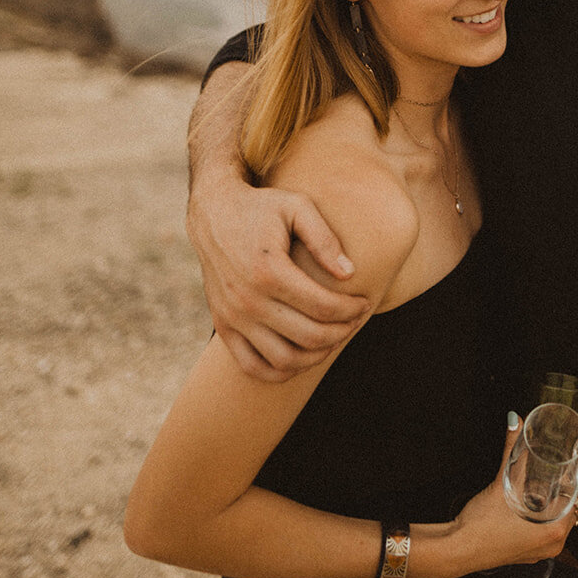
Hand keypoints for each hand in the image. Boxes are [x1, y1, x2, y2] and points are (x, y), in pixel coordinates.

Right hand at [187, 174, 369, 382]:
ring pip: (284, 360)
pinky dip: (281, 370)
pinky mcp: (222, 326)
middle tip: (355, 320)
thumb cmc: (262, 207)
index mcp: (268, 270)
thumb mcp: (297, 207)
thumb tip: (349, 274)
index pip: (323, 306)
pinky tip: (302, 355)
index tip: (364, 303)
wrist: (213, 214)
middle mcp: (247, 299)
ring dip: (316, 355)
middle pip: (309, 336)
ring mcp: (233, 317)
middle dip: (341, 332)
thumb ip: (325, 239)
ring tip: (333, 337)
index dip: (351, 310)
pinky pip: (253, 366)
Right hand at [444, 421, 577, 577]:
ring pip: (562, 516)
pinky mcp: (529, 550)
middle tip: (577, 454)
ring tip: (561, 471)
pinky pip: (547, 526)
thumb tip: (515, 422)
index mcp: (555, 530)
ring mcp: (542, 550)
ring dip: (561, 495)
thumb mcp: (501, 484)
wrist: (458, 550)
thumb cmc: (481, 526)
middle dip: (576, 479)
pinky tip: (541, 495)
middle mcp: (553, 543)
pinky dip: (548, 509)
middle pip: (575, 505)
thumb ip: (511, 450)